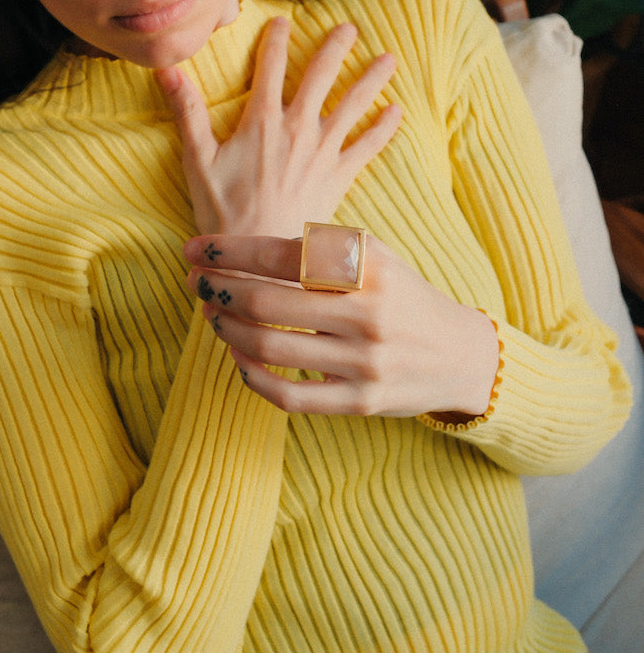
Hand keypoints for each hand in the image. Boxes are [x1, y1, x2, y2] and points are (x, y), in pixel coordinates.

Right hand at [156, 18, 400, 237]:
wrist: (258, 255)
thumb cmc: (223, 210)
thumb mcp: (198, 160)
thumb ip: (187, 111)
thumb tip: (167, 70)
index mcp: (261, 121)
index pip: (270, 67)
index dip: (275, 40)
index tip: (282, 21)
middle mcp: (296, 129)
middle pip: (320, 76)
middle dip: (335, 47)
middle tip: (350, 28)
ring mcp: (321, 152)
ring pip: (352, 105)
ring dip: (370, 79)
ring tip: (388, 58)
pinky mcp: (338, 176)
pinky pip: (367, 147)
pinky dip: (383, 128)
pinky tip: (396, 111)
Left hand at [183, 233, 499, 418]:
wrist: (458, 354)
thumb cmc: (403, 296)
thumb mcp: (377, 258)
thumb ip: (322, 249)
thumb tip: (245, 250)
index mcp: (370, 269)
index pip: (281, 255)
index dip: (227, 252)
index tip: (194, 250)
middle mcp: (369, 315)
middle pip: (266, 304)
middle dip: (217, 290)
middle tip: (196, 282)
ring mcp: (365, 363)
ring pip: (270, 349)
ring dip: (226, 329)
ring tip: (213, 313)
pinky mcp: (360, 402)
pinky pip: (289, 396)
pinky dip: (251, 376)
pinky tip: (237, 356)